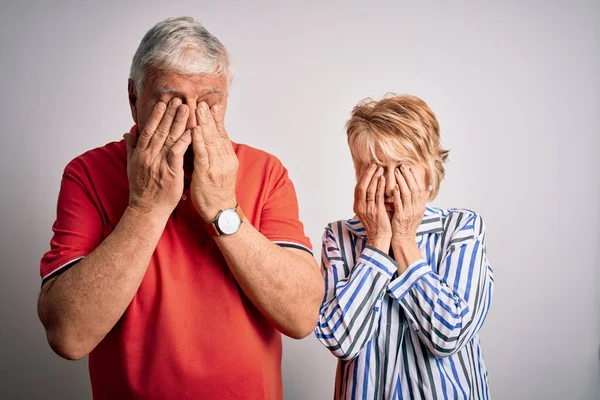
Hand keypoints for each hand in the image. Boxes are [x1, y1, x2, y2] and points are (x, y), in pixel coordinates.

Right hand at [125, 98, 191, 217]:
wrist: (147, 209)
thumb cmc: (141, 189)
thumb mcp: (132, 166)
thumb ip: (131, 148)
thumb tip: (128, 133)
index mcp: (140, 153)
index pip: (149, 129)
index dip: (156, 115)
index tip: (162, 103)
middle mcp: (149, 155)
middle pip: (160, 130)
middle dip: (169, 113)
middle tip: (178, 99)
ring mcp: (159, 162)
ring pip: (170, 137)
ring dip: (178, 121)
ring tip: (186, 108)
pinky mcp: (171, 171)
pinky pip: (178, 152)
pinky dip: (185, 140)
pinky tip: (192, 130)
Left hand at [190, 102, 238, 221]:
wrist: (220, 211)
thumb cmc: (216, 192)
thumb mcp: (220, 170)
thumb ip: (215, 155)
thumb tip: (209, 142)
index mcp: (228, 158)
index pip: (222, 135)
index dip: (216, 120)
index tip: (212, 105)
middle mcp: (225, 159)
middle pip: (217, 134)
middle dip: (209, 117)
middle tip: (202, 101)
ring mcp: (217, 166)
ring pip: (210, 140)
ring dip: (203, 123)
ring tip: (198, 109)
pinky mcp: (207, 173)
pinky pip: (202, 154)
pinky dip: (198, 140)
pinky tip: (194, 129)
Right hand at [353, 165, 391, 250]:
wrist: (379, 238)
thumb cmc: (376, 225)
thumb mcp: (368, 212)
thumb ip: (368, 201)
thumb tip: (372, 188)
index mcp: (357, 206)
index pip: (358, 188)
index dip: (363, 177)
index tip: (369, 169)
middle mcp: (361, 207)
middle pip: (362, 186)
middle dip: (368, 174)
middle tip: (374, 165)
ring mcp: (368, 209)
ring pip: (369, 189)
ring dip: (375, 177)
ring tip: (380, 169)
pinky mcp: (377, 211)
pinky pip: (378, 196)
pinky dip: (380, 186)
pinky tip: (383, 178)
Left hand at [390, 164, 429, 243]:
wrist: (404, 239)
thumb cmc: (408, 225)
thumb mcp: (418, 212)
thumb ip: (421, 200)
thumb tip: (427, 190)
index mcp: (421, 206)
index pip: (420, 188)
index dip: (414, 177)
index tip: (409, 168)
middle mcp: (417, 208)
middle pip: (414, 188)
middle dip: (408, 176)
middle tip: (402, 166)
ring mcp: (410, 212)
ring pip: (407, 194)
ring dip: (402, 182)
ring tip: (397, 172)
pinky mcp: (401, 216)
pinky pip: (400, 203)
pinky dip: (397, 194)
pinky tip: (394, 186)